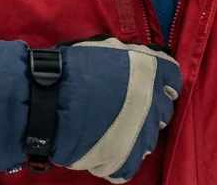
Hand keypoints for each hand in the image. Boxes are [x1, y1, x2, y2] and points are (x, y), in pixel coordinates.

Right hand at [0, 36, 181, 182]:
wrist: (43, 100)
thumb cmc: (70, 69)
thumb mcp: (106, 49)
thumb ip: (132, 58)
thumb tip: (145, 65)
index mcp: (151, 71)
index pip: (173, 82)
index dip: (160, 86)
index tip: (146, 89)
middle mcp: (153, 102)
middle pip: (163, 112)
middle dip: (146, 111)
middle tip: (121, 110)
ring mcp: (140, 134)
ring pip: (147, 141)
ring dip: (131, 136)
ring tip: (105, 130)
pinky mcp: (124, 160)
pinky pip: (128, 166)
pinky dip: (115, 160)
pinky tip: (98, 148)